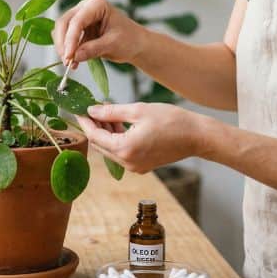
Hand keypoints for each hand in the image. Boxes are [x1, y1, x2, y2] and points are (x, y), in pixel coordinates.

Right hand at [51, 0, 143, 67]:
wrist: (135, 45)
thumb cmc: (129, 39)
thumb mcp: (113, 44)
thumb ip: (93, 49)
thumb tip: (74, 56)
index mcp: (97, 5)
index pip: (77, 21)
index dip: (71, 39)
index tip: (69, 56)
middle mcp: (85, 8)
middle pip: (64, 23)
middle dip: (63, 43)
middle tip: (66, 61)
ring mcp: (80, 17)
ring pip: (61, 31)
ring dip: (63, 48)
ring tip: (71, 64)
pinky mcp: (78, 30)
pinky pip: (66, 39)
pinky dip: (67, 51)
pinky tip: (74, 62)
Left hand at [75, 102, 204, 173]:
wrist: (197, 136)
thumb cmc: (172, 120)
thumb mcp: (138, 110)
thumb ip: (111, 112)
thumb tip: (92, 111)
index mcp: (125, 149)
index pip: (95, 137)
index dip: (85, 122)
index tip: (79, 111)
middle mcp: (128, 162)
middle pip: (100, 145)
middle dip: (94, 128)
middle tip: (91, 110)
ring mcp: (135, 167)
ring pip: (110, 150)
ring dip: (105, 133)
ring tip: (106, 114)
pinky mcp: (142, 166)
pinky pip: (122, 153)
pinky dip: (117, 140)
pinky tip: (118, 125)